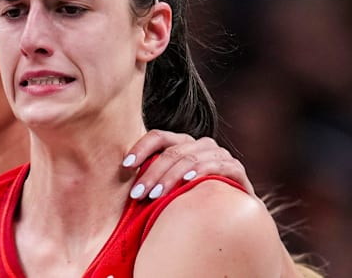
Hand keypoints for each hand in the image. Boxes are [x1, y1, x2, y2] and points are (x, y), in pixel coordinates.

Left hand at [121, 130, 253, 199]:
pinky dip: (200, 172)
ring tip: (155, 195)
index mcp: (182, 143)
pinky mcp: (235, 169)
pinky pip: (216, 166)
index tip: (125, 166)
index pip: (158, 136)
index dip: (140, 148)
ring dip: (170, 177)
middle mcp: (201, 144)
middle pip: (171, 151)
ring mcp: (219, 154)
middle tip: (136, 194)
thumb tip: (116, 182)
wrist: (230, 214)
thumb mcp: (169, 187)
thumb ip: (151, 178)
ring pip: (189, 159)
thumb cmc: (191, 199)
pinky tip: (187, 183)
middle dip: (151, 173)